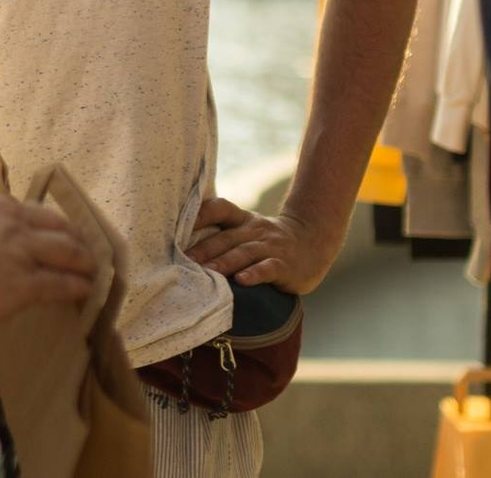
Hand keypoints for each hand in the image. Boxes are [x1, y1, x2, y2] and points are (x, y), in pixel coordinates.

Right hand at [0, 184, 94, 329]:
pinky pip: (61, 284)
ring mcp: (18, 250)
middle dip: (73, 238)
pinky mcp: (23, 283)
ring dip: (83, 262)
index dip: (41, 223)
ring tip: (91, 270)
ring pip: (66, 252)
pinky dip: (78, 286)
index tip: (48, 231)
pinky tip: (85, 291)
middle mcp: (7, 219)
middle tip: (83, 249)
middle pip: (55, 225)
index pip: (24, 210)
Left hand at [186, 197, 341, 293]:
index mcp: (242, 220)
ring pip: (243, 253)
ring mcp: (270, 247)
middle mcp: (254, 230)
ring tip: (205, 272)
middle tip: (182, 260)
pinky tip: (242, 281)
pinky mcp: (285, 265)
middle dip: (203, 249)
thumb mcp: (247, 229)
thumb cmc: (269, 240)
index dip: (199, 214)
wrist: (314, 241)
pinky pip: (268, 268)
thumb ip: (221, 233)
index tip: (176, 226)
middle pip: (225, 237)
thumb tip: (181, 246)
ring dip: (223, 262)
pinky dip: (255, 274)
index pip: (219, 209)